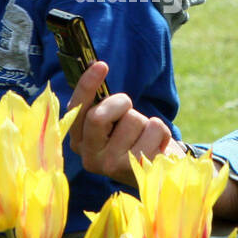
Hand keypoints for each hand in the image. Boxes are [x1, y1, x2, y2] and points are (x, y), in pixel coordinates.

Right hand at [66, 62, 178, 186]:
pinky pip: (154, 128)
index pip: (77, 109)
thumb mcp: (111, 124)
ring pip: (132, 120)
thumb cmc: (129, 140)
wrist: (154, 173)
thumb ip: (101, 105)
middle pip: (98, 116)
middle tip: (128, 108)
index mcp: (79, 141)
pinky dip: (161, 130)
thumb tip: (96, 66)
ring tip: (143, 137)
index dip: (86, 86)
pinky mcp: (138, 169)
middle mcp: (90, 157)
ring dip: (143, 121)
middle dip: (119, 104)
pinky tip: (156, 146)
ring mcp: (113, 166)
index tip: (101, 65)